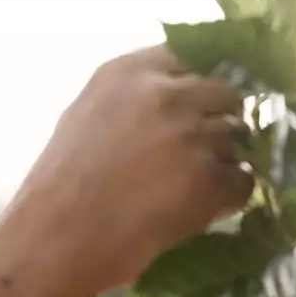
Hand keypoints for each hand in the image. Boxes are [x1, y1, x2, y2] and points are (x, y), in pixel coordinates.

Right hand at [16, 44, 252, 290]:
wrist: (52, 242)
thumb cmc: (56, 188)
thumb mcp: (84, 117)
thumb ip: (131, 97)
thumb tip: (177, 92)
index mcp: (128, 72)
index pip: (192, 54)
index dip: (200, 82)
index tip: (198, 104)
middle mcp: (165, 94)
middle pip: (225, 94)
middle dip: (218, 122)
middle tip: (197, 155)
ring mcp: (191, 135)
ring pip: (238, 139)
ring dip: (223, 162)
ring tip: (188, 189)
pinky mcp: (210, 179)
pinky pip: (243, 181)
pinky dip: (227, 198)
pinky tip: (196, 211)